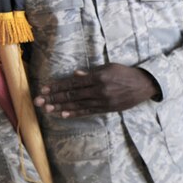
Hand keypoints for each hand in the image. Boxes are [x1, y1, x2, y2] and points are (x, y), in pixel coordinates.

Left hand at [35, 64, 160, 117]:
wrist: (144, 85)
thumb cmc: (125, 73)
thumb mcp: (109, 67)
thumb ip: (92, 72)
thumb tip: (74, 74)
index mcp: (98, 76)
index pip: (72, 82)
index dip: (57, 86)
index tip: (44, 88)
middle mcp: (99, 89)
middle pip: (72, 95)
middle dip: (53, 98)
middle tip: (39, 101)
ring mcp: (103, 100)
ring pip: (77, 105)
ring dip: (61, 107)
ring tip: (47, 109)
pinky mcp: (107, 108)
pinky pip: (88, 112)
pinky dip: (75, 113)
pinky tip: (64, 115)